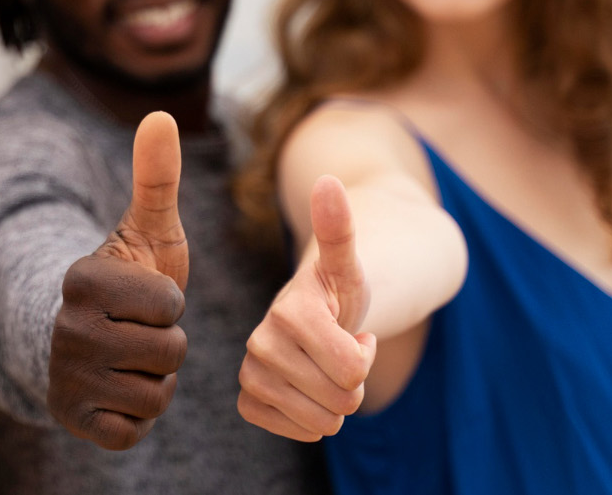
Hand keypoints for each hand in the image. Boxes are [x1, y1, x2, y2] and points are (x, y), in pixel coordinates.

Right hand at [48, 111, 189, 449]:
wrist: (96, 339)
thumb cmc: (133, 280)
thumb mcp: (150, 229)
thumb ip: (157, 177)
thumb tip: (159, 114)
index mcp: (81, 278)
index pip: (169, 303)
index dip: (171, 302)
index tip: (143, 296)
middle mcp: (64, 328)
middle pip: (168, 351)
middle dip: (169, 344)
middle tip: (140, 331)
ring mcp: (64, 376)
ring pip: (156, 391)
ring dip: (157, 379)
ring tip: (132, 357)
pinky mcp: (72, 418)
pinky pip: (137, 428)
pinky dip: (139, 414)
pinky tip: (120, 388)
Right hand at [237, 174, 376, 440]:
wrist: (316, 309)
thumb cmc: (339, 288)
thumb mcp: (348, 263)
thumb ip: (340, 228)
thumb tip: (328, 180)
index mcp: (289, 311)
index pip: (352, 371)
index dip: (364, 356)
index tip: (352, 331)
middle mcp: (259, 341)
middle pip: (340, 401)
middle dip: (353, 382)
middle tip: (340, 350)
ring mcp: (250, 371)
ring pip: (319, 422)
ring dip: (335, 402)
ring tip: (325, 367)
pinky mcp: (247, 397)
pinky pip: (289, 430)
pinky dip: (308, 421)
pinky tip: (306, 391)